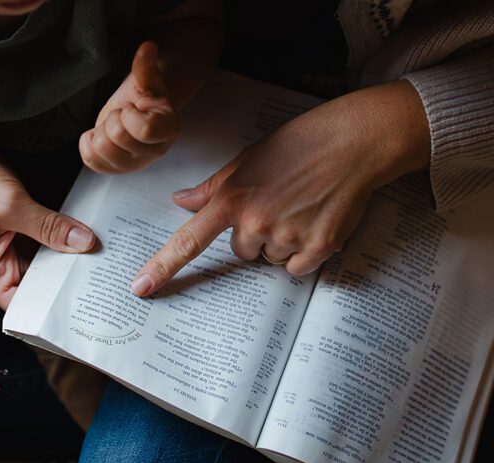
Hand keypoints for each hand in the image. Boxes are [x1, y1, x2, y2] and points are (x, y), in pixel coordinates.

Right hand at [0, 138, 96, 309]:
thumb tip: (85, 243)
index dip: (52, 311)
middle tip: (106, 280)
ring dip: (73, 257)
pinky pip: (49, 238)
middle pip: (43, 285)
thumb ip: (49, 226)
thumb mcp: (10, 205)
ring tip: (107, 260)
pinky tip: (92, 236)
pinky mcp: (22, 225)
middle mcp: (1, 264)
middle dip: (71, 281)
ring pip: (50, 261)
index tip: (85, 307)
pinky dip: (67, 236)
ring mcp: (12, 244)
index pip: (25, 308)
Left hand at [79, 41, 178, 173]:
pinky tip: (98, 135)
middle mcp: (155, 151)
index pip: (145, 129)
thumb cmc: (143, 97)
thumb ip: (145, 66)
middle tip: (119, 115)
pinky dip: (88, 145)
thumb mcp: (146, 80)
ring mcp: (135, 164)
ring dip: (99, 133)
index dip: (128, 115)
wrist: (137, 113)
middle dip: (111, 120)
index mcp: (168, 128)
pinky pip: (91, 162)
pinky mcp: (116, 171)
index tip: (130, 107)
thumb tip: (148, 47)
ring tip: (110, 126)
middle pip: (118, 138)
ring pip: (102, 152)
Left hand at [131, 81, 429, 295]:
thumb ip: (213, 187)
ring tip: (303, 207)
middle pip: (241, 253)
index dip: (162, 267)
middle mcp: (255, 221)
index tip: (140, 290)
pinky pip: (298, 269)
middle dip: (256, 235)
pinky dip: (306, 254)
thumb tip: (181, 201)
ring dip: (283, 243)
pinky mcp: (319, 247)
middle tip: (279, 204)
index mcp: (232, 198)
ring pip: (271, 260)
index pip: (188, 240)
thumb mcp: (248, 158)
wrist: (353, 142)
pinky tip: (317, 223)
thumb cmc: (298, 143)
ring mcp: (288, 235)